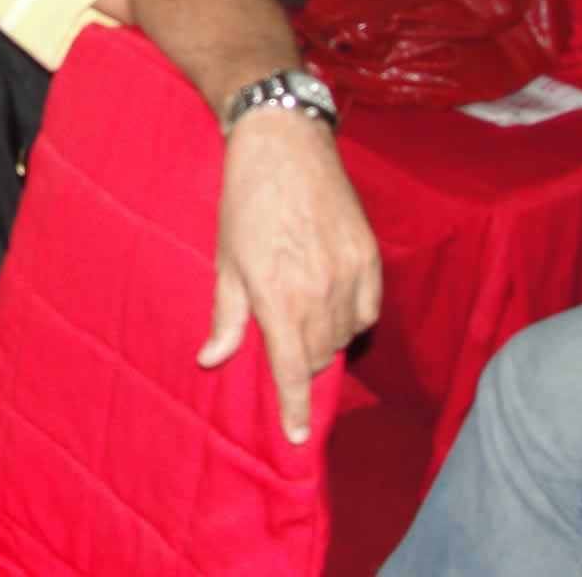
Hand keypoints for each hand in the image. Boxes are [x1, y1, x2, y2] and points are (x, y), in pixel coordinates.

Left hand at [199, 106, 380, 443]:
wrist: (285, 144)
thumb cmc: (245, 200)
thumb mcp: (226, 259)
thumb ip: (225, 316)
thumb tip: (211, 361)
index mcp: (276, 294)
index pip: (290, 368)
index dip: (295, 407)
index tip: (298, 436)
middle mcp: (317, 290)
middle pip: (316, 356)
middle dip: (298, 361)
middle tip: (280, 337)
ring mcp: (349, 273)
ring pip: (342, 336)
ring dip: (323, 338)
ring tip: (302, 310)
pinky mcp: (370, 257)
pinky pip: (367, 311)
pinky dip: (350, 317)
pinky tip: (331, 300)